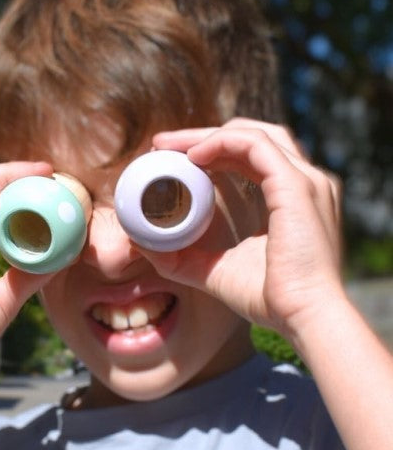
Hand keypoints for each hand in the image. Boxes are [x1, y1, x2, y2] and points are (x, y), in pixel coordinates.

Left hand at [151, 119, 344, 343]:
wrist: (303, 315)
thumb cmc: (269, 299)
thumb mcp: (215, 271)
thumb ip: (182, 258)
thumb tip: (144, 246)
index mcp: (292, 198)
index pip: (252, 156)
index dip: (211, 150)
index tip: (169, 158)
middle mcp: (304, 182)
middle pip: (251, 137)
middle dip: (202, 136)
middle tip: (160, 144)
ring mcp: (305, 180)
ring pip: (253, 134)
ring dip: (207, 135)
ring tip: (169, 145)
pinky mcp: (297, 185)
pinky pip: (255, 145)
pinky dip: (222, 143)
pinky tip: (192, 157)